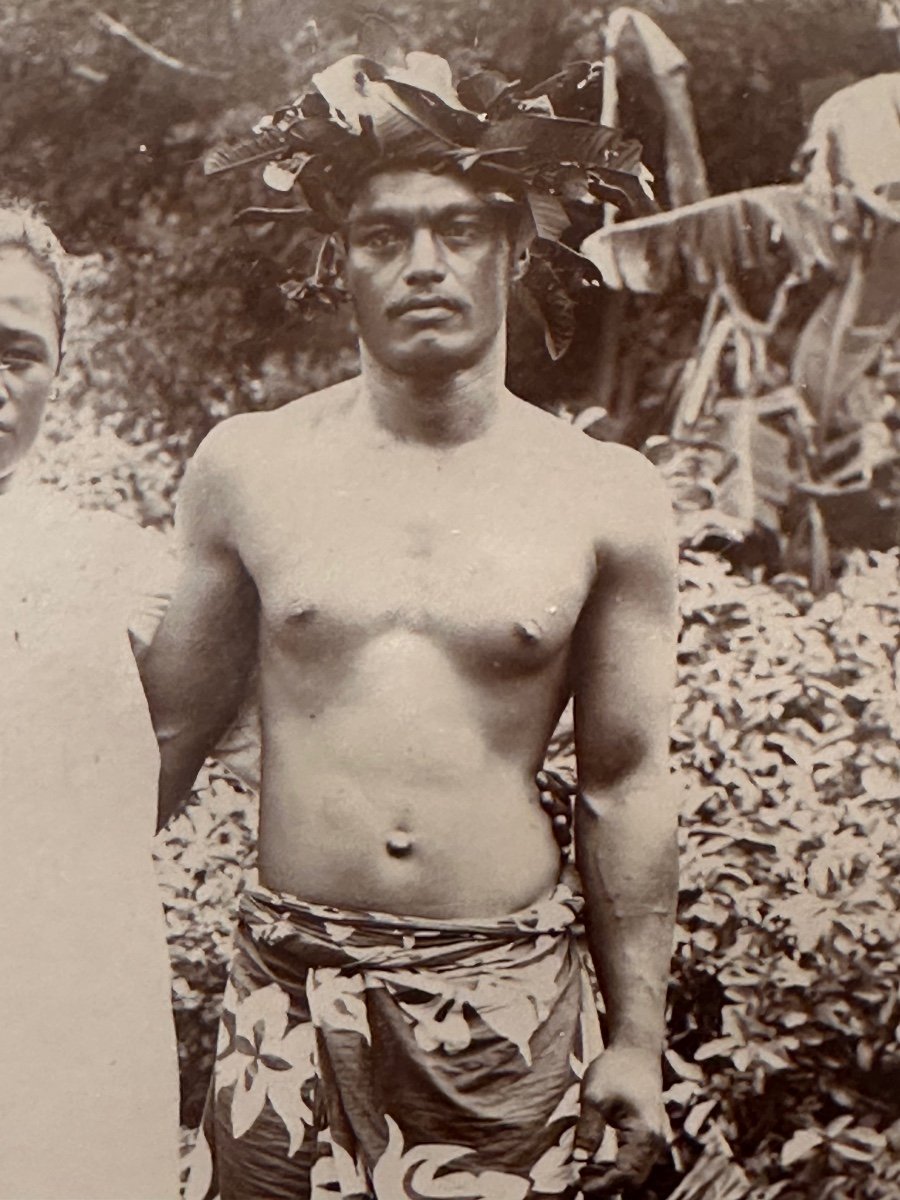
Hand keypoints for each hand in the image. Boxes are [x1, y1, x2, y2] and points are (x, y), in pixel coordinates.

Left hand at [573, 1046, 666, 1195]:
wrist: (635, 1051)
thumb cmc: (615, 1070)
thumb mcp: (594, 1097)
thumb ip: (588, 1130)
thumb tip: (579, 1160)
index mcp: (645, 1134)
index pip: (625, 1175)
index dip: (602, 1185)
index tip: (579, 1186)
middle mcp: (655, 1141)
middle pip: (633, 1179)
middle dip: (607, 1186)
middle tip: (579, 1183)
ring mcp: (654, 1139)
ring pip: (635, 1173)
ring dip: (611, 1178)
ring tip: (584, 1174)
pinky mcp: (648, 1135)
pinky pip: (635, 1161)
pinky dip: (617, 1168)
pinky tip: (595, 1163)